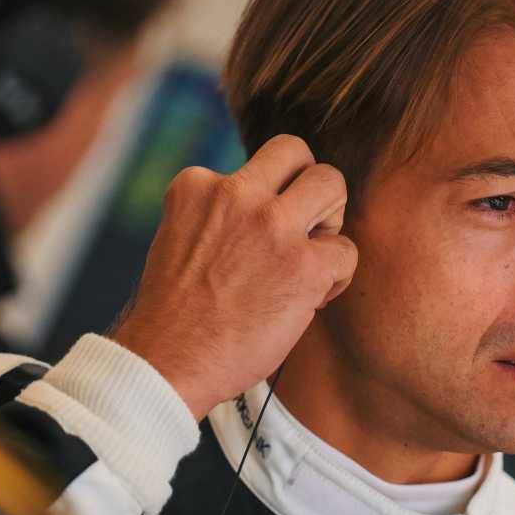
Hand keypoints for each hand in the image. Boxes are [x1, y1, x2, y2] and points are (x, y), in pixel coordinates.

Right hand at [111, 135, 356, 419]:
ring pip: (332, 181)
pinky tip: (312, 300)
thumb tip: (272, 212)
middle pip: (295, 152)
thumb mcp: (183, 239)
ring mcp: (271, 225)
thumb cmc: (176, 316)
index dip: (263, 203)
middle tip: (303, 228)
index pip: (251, 169)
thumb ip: (220, 216)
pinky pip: (346, 251)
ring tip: (313, 257)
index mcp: (196, 185)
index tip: (253, 243)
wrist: (167, 363)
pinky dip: (336, 277)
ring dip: (331, 218)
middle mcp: (234, 193)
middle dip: (306, 185)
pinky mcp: (304, 264)